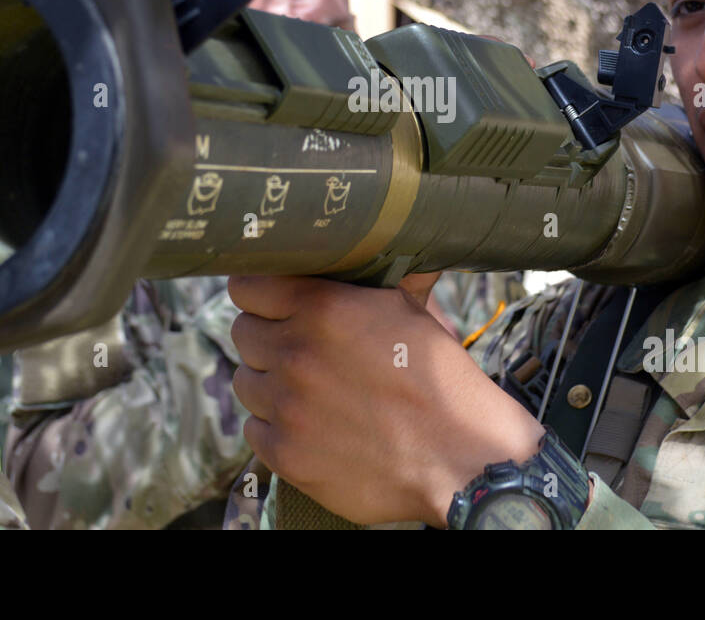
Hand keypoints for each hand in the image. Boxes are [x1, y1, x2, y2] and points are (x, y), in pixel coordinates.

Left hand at [228, 273, 545, 525]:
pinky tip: (311, 425)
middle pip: (243, 332)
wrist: (462, 461)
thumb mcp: (413, 314)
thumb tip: (379, 245)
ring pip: (245, 381)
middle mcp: (297, 353)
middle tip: (299, 349)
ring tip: (308, 390)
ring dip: (269, 382)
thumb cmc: (443, 383)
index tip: (272, 303)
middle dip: (267, 337)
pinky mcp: (286, 453)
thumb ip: (378, 278)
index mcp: (324, 307)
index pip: (247, 286)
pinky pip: (254, 429)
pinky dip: (276, 427)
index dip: (260, 293)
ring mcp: (287, 406)